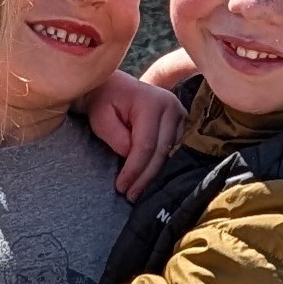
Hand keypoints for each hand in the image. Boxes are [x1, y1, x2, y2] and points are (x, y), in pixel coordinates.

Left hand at [84, 68, 182, 193]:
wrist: (113, 88)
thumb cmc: (103, 101)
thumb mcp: (101, 117)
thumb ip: (116, 137)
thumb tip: (130, 156)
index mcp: (153, 101)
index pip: (146, 144)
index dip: (134, 169)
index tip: (121, 186)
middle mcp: (172, 106)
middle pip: (162, 151)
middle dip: (145, 177)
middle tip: (130, 195)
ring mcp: (181, 114)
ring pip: (170, 153)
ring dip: (154, 174)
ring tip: (137, 191)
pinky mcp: (181, 123)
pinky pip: (174, 150)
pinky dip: (161, 165)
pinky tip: (148, 179)